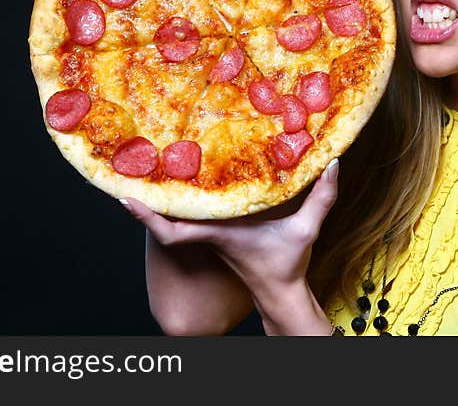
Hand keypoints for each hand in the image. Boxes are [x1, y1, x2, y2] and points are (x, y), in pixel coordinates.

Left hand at [120, 158, 338, 332]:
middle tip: (125, 170)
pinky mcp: (215, 235)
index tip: (124, 198)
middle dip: (144, 199)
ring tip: (144, 169)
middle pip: (165, 220)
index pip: (172, 231)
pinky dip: (177, 204)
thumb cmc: (286, 266)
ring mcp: (209, 236)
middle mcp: (208, 234)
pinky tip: (177, 183)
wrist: (279, 293)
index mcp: (220, 234)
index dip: (147, 217)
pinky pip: (188, 219)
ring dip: (159, 199)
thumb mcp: (306, 230)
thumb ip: (321, 198)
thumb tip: (332, 164)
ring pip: (174, 219)